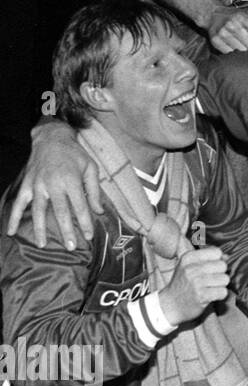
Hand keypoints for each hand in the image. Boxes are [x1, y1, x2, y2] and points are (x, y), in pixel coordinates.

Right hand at [6, 122, 101, 248]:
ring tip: (42, 245)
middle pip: (59, 211)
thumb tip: (98, 212)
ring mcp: (37, 184)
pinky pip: (18, 203)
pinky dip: (13, 217)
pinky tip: (10, 231)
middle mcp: (53, 183)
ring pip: (38, 210)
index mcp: (71, 179)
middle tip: (71, 247)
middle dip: (66, 230)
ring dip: (40, 229)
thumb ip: (94, 190)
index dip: (84, 222)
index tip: (88, 236)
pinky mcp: (27, 185)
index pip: (79, 206)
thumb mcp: (91, 168)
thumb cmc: (75, 154)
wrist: (52, 138)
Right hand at [157, 246, 228, 323]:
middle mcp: (191, 268)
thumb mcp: (189, 266)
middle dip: (221, 273)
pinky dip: (220, 295)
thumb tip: (227, 256)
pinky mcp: (202, 296)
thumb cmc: (183, 284)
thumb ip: (208, 259)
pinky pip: (223, 292)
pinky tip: (211, 296)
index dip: (218, 260)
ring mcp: (196, 283)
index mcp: (188, 258)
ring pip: (225, 279)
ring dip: (221, 285)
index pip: (216, 252)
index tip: (212, 268)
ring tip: (210, 288)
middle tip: (211, 280)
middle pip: (223, 266)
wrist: (170, 305)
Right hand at [208, 5, 247, 52]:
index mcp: (242, 17)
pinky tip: (233, 45)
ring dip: (244, 49)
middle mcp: (232, 25)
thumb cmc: (236, 16)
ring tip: (241, 43)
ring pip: (241, 50)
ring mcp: (222, 33)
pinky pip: (230, 53)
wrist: (212, 15)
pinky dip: (234, 51)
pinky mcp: (215, 41)